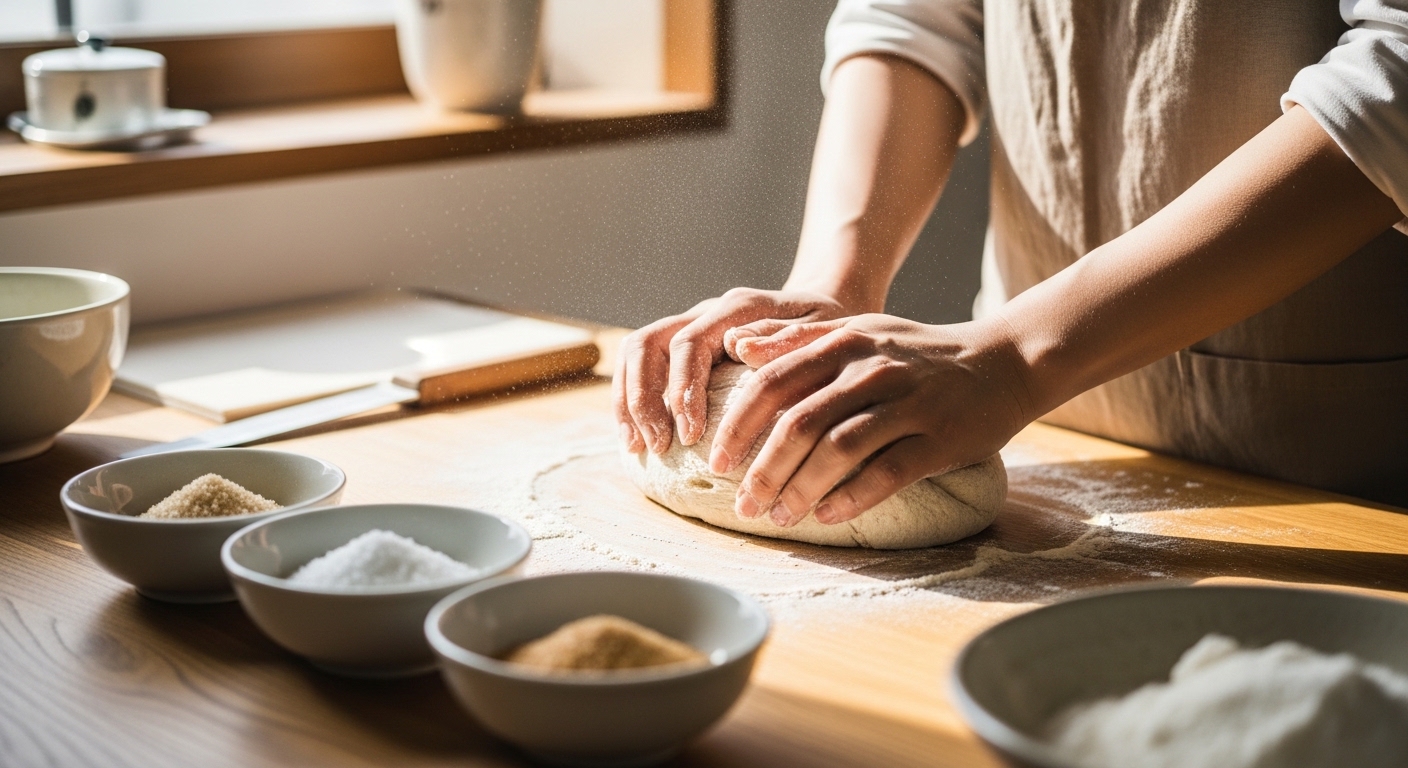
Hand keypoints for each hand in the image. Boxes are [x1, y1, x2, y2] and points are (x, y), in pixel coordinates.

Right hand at [613, 288, 853, 454]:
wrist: (826, 313)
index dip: (682, 389)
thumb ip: (783, 338)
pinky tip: (637, 441)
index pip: (689, 343)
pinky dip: (631, 403)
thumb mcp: (822, 331)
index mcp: (736, 308)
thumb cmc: (828, 331)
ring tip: (639, 448)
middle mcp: (705, 314)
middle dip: (644, 397)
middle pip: (647, 343)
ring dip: (628, 401)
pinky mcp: (683, 351)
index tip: (690, 435)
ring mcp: (690, 329)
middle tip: (659, 446)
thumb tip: (738, 347)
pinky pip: (642, 369)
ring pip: (635, 353)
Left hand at [710, 314, 1033, 526]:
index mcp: (844, 342)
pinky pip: (888, 472)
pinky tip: (828, 516)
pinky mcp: (941, 438)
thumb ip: (797, 339)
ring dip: (802, 489)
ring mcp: (909, 403)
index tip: (715, 461)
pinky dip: (852, 497)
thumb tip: (737, 347)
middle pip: (800, 421)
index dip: (739, 424)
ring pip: (839, 449)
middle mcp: (872, 369)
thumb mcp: (859, 331)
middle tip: (742, 503)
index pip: (774, 383)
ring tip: (779, 516)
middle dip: (763, 468)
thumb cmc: (919, 353)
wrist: (1006, 361)